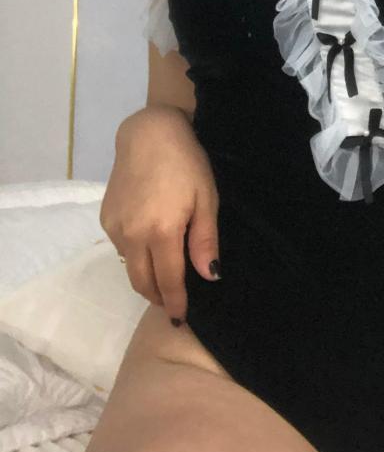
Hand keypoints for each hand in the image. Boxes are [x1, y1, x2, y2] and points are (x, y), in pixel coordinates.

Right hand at [100, 105, 220, 326]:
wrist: (149, 133)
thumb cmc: (187, 163)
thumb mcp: (207, 199)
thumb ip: (204, 240)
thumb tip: (209, 276)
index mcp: (161, 232)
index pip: (167, 280)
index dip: (175, 302)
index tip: (181, 318)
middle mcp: (132, 235)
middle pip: (142, 281)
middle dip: (157, 297)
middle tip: (172, 304)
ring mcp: (115, 227)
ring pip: (130, 266)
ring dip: (145, 277)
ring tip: (163, 276)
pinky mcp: (106, 218)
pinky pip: (121, 248)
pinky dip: (135, 256)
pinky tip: (149, 247)